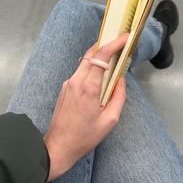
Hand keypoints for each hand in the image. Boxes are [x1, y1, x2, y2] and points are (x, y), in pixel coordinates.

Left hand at [44, 33, 127, 181]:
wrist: (59, 146)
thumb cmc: (85, 136)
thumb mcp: (110, 120)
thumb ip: (118, 97)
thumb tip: (120, 80)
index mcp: (88, 88)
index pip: (100, 57)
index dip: (113, 44)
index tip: (124, 37)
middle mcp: (76, 81)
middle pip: (91, 54)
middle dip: (106, 45)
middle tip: (120, 43)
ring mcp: (68, 83)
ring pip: (85, 62)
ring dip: (99, 57)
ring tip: (112, 60)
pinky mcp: (65, 88)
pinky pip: (80, 72)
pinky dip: (91, 68)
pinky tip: (99, 77)